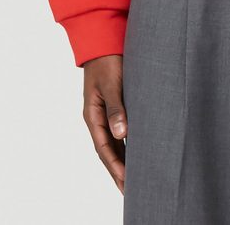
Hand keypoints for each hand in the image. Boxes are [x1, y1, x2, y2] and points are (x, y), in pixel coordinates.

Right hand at [83, 54, 126, 193]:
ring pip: (114, 142)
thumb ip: (116, 107)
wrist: (103, 38)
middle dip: (118, 170)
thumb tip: (120, 133)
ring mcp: (105, 111)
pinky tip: (136, 151)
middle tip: (130, 191)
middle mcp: (98, 116)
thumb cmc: (107, 59)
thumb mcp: (111, 82)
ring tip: (134, 178)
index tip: (126, 183)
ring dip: (123, 160)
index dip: (115, 166)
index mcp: (93, 114)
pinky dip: (126, 144)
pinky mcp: (114, 104)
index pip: (104, 148)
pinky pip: (119, 130)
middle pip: (108, 150)